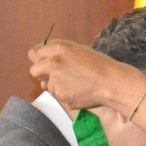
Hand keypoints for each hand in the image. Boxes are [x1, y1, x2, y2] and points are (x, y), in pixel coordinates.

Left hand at [28, 38, 145, 112]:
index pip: (34, 53)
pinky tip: (79, 91)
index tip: (45, 62)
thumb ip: (57, 51)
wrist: (111, 82)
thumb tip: (39, 56)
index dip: (40, 58)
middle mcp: (53, 64)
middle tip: (56, 75)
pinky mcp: (62, 97)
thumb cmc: (99, 63)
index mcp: (58, 48)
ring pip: (46, 86)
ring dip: (55, 85)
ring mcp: (56, 82)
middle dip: (42, 73)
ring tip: (74, 83)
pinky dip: (66, 95)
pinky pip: (58, 96)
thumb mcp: (78, 49)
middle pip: (34, 70)